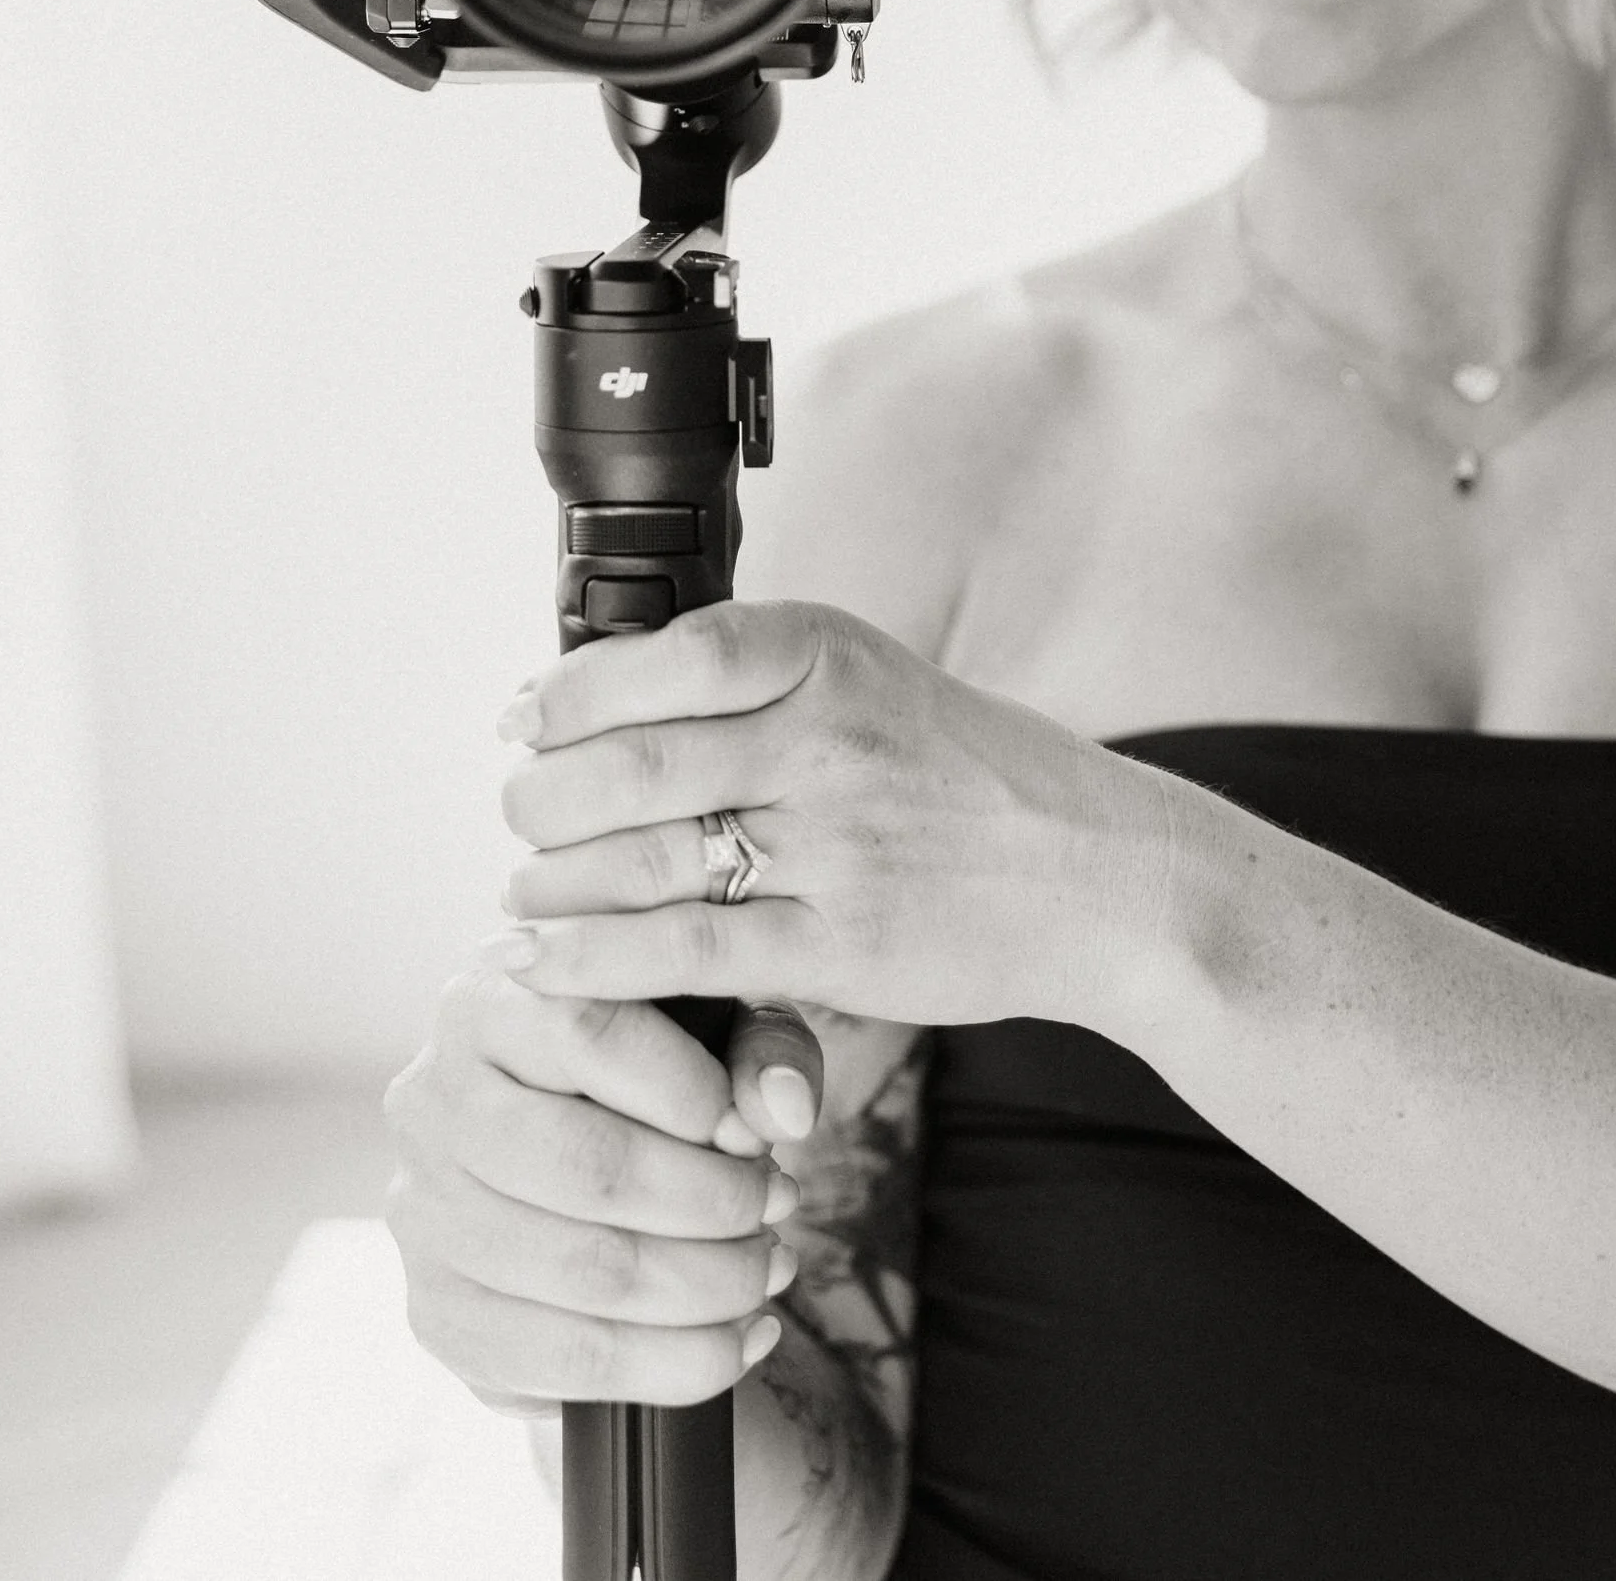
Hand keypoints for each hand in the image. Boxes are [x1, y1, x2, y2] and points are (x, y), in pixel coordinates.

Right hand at [384, 956, 823, 1408]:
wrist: (571, 1154)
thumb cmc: (657, 1070)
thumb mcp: (719, 1026)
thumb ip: (762, 1049)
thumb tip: (780, 1112)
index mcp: (491, 998)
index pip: (586, 1031)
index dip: (693, 1091)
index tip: (758, 1132)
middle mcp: (432, 1099)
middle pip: (588, 1166)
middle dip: (711, 1203)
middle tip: (779, 1207)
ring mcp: (422, 1214)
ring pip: (583, 1272)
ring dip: (705, 1287)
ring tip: (769, 1269)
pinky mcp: (438, 1313)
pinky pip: (564, 1360)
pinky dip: (673, 1363)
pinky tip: (736, 1340)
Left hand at [492, 599, 1173, 1033]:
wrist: (1095, 870)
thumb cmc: (967, 775)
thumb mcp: (871, 681)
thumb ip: (760, 681)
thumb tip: (606, 691)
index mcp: (831, 654)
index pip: (670, 656)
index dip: (573, 693)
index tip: (525, 719)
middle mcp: (830, 737)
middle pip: (635, 764)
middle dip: (545, 799)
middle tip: (519, 816)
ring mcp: (835, 842)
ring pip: (645, 860)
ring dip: (556, 885)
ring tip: (525, 895)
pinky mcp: (839, 943)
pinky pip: (685, 950)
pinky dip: (597, 960)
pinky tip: (550, 961)